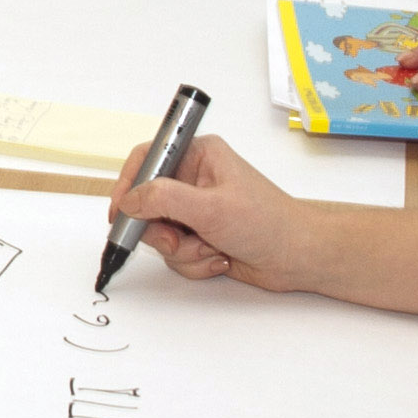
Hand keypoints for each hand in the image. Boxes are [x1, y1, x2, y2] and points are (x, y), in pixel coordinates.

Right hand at [108, 131, 337, 293]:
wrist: (298, 257)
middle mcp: (194, 179)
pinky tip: (219, 258)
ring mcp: (196, 210)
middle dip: (161, 230)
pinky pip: (175, 252)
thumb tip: (130, 200)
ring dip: (182, 250)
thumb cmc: (268, 223)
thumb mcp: (211, 208)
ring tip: (211, 249)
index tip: (119, 212)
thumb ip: (164, 200)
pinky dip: (193, 262)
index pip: (147, 159)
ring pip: (159, 233)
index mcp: (199, 155)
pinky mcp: (200, 235)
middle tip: (177, 241)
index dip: (127, 185)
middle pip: (147, 203)